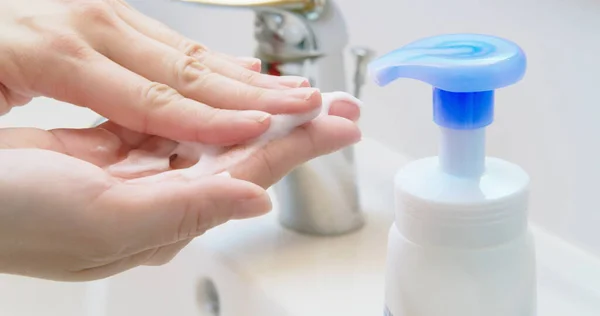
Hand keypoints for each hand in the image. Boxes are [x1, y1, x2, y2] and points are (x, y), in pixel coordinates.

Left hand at [0, 0, 319, 143]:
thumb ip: (52, 136)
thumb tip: (148, 158)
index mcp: (54, 48)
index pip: (154, 101)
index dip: (212, 121)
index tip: (263, 132)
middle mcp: (84, 21)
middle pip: (185, 68)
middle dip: (252, 92)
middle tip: (307, 103)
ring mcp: (96, 13)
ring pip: (185, 53)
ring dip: (242, 77)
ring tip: (288, 91)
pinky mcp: (100, 17)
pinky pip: (167, 44)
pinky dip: (210, 62)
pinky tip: (240, 67)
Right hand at [0, 101, 359, 280]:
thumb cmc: (15, 220)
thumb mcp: (106, 221)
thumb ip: (187, 210)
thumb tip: (257, 202)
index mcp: (166, 218)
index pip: (251, 176)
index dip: (300, 147)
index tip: (342, 125)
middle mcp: (158, 199)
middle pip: (241, 157)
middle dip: (291, 129)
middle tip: (336, 105)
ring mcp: (133, 175)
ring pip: (209, 138)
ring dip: (252, 115)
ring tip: (295, 98)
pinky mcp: (107, 151)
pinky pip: (167, 125)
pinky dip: (199, 108)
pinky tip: (226, 100)